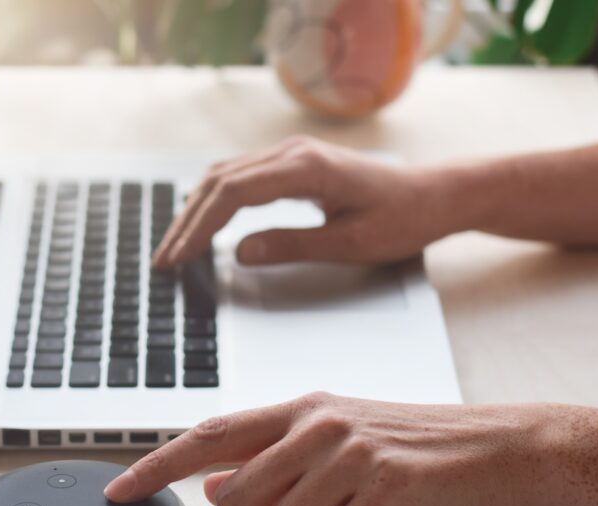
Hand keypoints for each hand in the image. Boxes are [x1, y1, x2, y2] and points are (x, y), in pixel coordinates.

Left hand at [104, 393, 546, 505]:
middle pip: (236, 496)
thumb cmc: (418, 447)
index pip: (211, 434)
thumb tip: (219, 484)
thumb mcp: (339, 440)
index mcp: (303, 409)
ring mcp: (352, 452)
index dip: (158, 465)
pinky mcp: (386, 485)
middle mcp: (320, 423)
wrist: (496, 448)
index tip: (120, 491)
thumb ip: (278, 459)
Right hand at [152, 136, 452, 267]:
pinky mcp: (296, 164)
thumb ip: (292, 246)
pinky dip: (217, 200)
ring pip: (227, 176)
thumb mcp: (350, 244)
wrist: (433, 196)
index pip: (233, 194)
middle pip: (220, 182)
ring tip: (177, 246)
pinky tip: (205, 222)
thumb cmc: (402, 219)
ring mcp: (293, 155)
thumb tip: (239, 253)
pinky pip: (244, 177)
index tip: (179, 258)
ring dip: (197, 210)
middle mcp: (294, 153)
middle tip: (164, 260)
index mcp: (306, 169)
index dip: (200, 228)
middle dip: (188, 222)